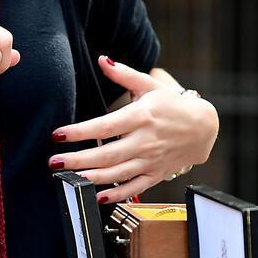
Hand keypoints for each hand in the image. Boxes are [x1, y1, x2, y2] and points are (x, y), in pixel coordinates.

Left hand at [49, 58, 218, 203]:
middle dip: (78, 160)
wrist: (203, 127)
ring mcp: (151, 160)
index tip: (58, 134)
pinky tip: (98, 196)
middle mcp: (145, 141)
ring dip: (91, 178)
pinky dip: (117, 195)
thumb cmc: (172, 104)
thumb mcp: (150, 86)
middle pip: (107, 154)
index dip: (80, 132)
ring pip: (117, 174)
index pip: (105, 126)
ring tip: (68, 179)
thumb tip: (102, 60)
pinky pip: (134, 188)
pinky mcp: (156, 174)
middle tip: (54, 162)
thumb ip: (124, 75)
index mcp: (141, 117)